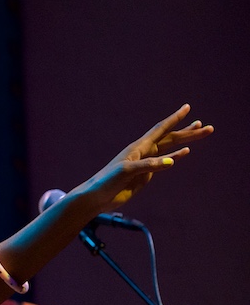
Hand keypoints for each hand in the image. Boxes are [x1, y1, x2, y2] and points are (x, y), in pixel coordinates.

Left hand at [75, 104, 213, 213]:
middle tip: (207, 126)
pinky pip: (165, 162)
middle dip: (189, 131)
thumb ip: (147, 166)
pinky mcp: (146, 174)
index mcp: (138, 147)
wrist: (98, 196)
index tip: (187, 107)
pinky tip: (186, 152)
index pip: (160, 129)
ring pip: (170, 148)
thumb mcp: (126, 171)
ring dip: (186, 140)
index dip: (174, 119)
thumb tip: (171, 162)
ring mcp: (146, 162)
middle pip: (170, 138)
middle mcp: (143, 151)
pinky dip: (176, 156)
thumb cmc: (107, 181)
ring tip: (201, 132)